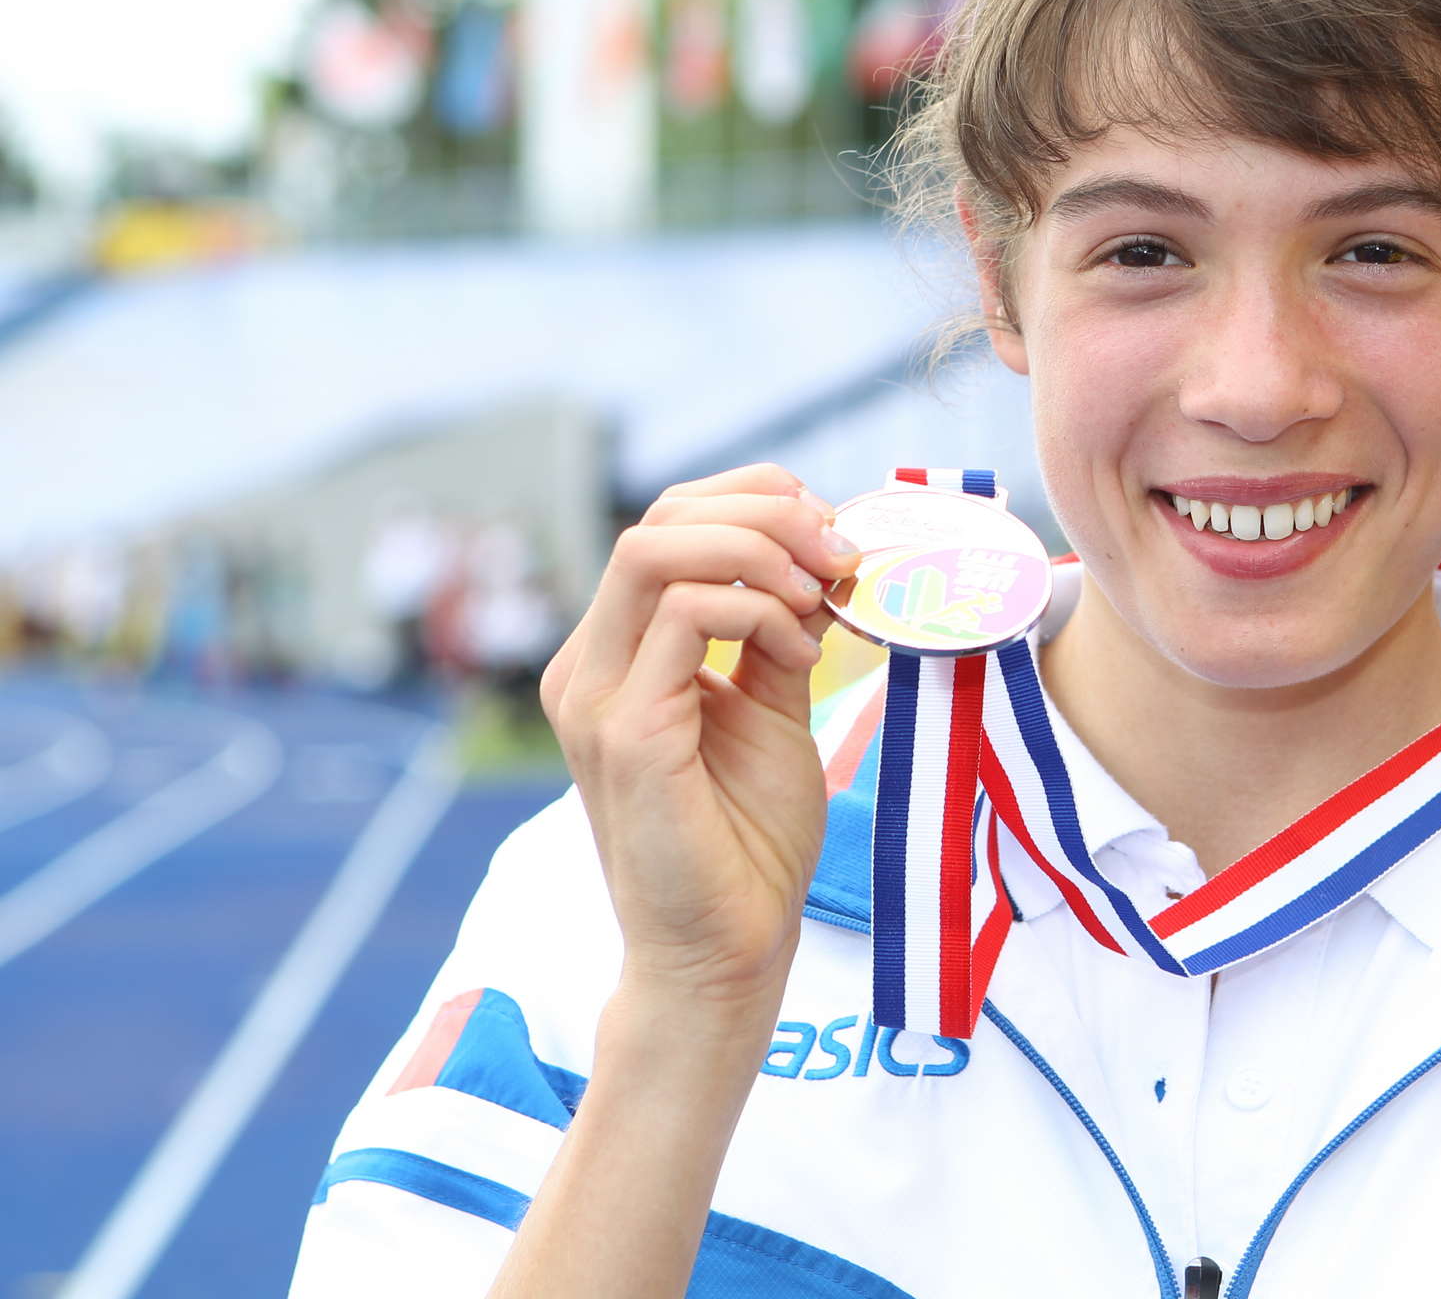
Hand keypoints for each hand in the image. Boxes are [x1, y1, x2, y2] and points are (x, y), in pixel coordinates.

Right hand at [539, 463, 860, 1006]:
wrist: (727, 949)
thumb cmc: (748, 841)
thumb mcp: (773, 708)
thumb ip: (780, 631)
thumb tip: (822, 557)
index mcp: (616, 654)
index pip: (668, 523)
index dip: (756, 504)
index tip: (835, 538)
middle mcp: (589, 666)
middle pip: (659, 518)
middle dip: (766, 513)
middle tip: (840, 553)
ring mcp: (595, 697)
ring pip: (657, 548)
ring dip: (763, 552)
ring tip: (823, 598)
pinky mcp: (625, 732)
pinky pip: (685, 615)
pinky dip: (759, 612)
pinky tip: (802, 654)